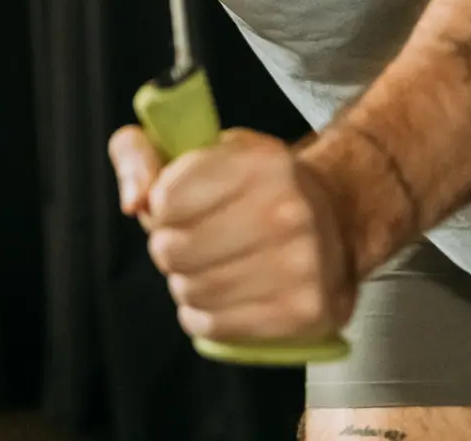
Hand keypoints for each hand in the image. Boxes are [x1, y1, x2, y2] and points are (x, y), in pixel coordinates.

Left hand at [110, 124, 354, 343]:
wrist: (336, 219)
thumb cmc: (254, 183)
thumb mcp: (199, 144)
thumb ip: (140, 152)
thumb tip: (134, 202)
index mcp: (261, 163)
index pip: (166, 199)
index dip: (159, 208)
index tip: (176, 207)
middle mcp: (288, 211)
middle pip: (173, 250)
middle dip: (167, 249)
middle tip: (187, 243)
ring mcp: (301, 265)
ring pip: (192, 290)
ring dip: (184, 283)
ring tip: (205, 268)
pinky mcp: (304, 312)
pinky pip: (216, 325)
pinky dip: (201, 315)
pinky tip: (215, 298)